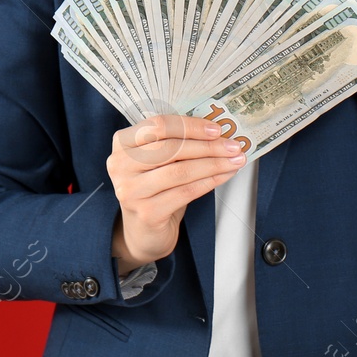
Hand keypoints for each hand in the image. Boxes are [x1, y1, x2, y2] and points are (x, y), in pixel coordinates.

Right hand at [106, 114, 245, 270]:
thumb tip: (217, 132)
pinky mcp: (147, 212)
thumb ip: (178, 142)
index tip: (217, 129)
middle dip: (208, 146)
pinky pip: (185, 192)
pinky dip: (209, 182)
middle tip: (234, 147)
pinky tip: (224, 176)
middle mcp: (120, 165)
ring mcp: (131, 190)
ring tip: (235, 161)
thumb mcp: (159, 160)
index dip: (191, 126)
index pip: (158, 125)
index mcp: (123, 143)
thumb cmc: (155, 188)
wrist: (143, 231)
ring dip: (214, 164)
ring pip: (180, 170)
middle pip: (171, 147)